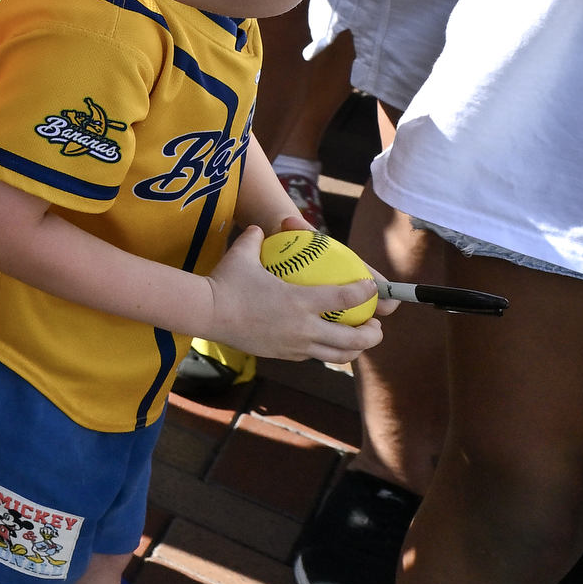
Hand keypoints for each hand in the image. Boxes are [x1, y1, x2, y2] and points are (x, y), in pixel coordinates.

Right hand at [197, 227, 375, 363]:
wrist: (206, 314)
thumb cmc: (225, 281)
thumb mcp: (242, 254)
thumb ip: (254, 238)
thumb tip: (259, 227)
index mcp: (300, 301)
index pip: (345, 299)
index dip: (365, 293)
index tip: (373, 288)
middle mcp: (303, 327)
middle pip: (352, 338)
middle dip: (372, 334)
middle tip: (375, 325)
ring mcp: (295, 345)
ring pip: (338, 355)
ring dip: (355, 349)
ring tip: (359, 341)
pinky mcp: (284, 355)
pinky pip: (314, 356)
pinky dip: (327, 351)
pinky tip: (325, 342)